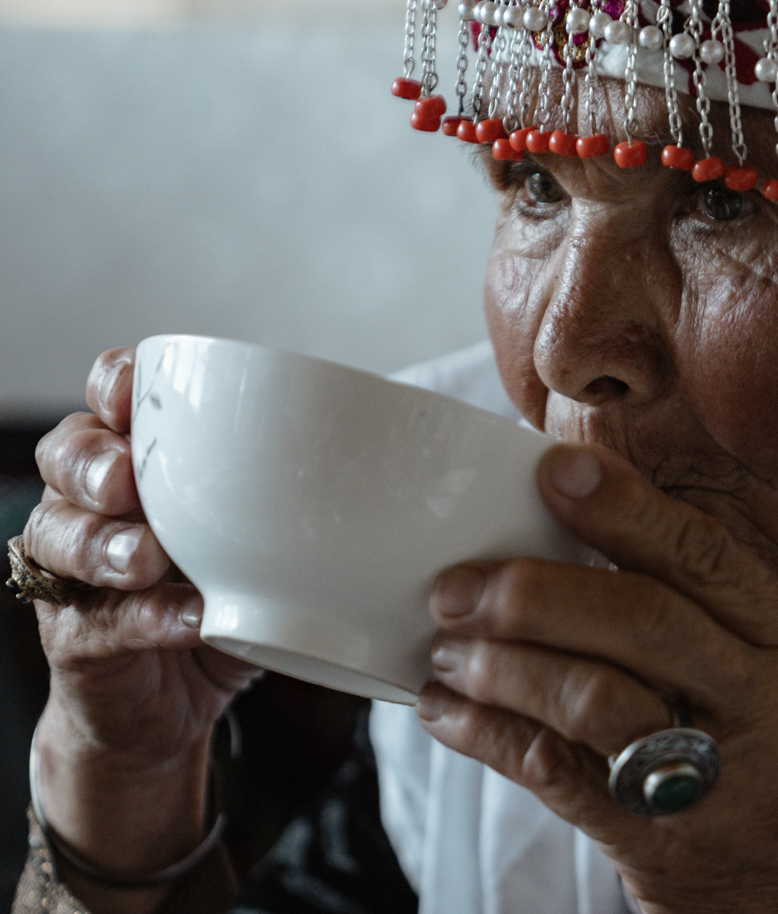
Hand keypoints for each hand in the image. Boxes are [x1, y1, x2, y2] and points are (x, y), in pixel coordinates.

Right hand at [23, 348, 261, 909]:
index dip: (116, 384)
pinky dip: (145, 617)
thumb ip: (307, 495)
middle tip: (129, 481)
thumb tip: (406, 454)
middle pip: (66, 455)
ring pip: (57, 533)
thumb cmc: (232, 604)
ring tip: (151, 559)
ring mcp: (76, 569)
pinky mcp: (76, 635)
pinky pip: (98, 618)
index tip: (138, 394)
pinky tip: (186, 618)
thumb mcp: (275, 540)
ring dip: (106, 543)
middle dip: (94, 461)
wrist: (178, 707)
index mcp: (146, 460)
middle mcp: (95, 503)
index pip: (112, 395)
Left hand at [417, 443, 777, 913]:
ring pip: (597, 699)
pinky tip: (451, 713)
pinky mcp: (663, 842)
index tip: (553, 471)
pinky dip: (491, 735)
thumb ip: (711, 612)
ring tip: (451, 649)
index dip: (627, 510)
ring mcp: (720, 779)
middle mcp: (773, 704)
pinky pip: (560, 774)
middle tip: (461, 586)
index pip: (711, 559)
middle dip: (539, 595)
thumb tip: (579, 535)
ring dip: (505, 666)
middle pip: (647, 623)